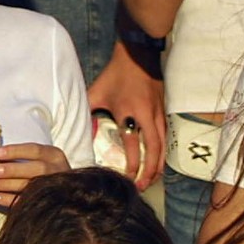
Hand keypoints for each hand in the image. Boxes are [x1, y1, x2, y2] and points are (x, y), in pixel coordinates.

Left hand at [0, 142, 69, 208]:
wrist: (64, 193)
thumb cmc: (43, 171)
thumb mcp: (40, 158)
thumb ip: (22, 157)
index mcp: (54, 155)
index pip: (35, 150)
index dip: (15, 151)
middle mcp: (58, 171)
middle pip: (36, 169)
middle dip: (12, 170)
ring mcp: (55, 188)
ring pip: (31, 186)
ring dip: (8, 185)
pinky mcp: (48, 204)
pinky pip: (27, 202)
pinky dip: (9, 200)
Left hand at [87, 43, 165, 189]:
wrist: (138, 56)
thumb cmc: (116, 75)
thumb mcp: (97, 91)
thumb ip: (87, 110)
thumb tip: (77, 129)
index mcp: (129, 113)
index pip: (132, 146)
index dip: (131, 164)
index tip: (127, 178)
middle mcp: (147, 117)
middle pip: (153, 152)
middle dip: (148, 172)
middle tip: (141, 187)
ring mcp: (158, 116)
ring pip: (163, 148)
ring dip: (158, 166)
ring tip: (151, 180)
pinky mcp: (163, 114)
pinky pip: (166, 139)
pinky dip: (163, 154)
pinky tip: (158, 163)